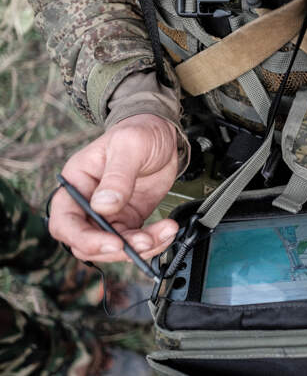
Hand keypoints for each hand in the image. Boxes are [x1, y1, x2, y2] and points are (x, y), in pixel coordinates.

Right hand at [49, 114, 179, 262]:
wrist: (162, 133)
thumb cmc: (139, 131)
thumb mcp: (129, 147)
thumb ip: (117, 176)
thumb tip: (103, 206)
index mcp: (77, 183)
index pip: (65, 221)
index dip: (84, 238)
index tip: (114, 242)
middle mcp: (88, 202)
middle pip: (88, 243)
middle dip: (118, 249)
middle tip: (145, 242)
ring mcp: (109, 213)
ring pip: (115, 247)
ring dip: (140, 247)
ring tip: (165, 233)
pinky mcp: (130, 218)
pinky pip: (136, 241)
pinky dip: (153, 241)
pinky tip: (168, 231)